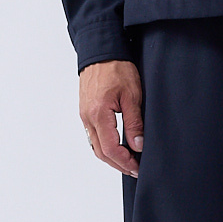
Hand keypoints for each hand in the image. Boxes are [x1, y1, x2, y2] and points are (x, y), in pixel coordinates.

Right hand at [79, 59, 143, 177]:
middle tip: (135, 169)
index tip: (138, 167)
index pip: (110, 149)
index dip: (125, 162)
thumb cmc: (116, 69)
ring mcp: (85, 116)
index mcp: (98, 115)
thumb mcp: (132, 95)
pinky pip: (93, 136)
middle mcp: (88, 118)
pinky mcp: (86, 112)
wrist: (101, 52)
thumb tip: (137, 146)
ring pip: (96, 146)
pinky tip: (117, 146)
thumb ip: (134, 123)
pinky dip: (105, 146)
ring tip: (128, 161)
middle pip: (101, 152)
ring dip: (111, 157)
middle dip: (118, 164)